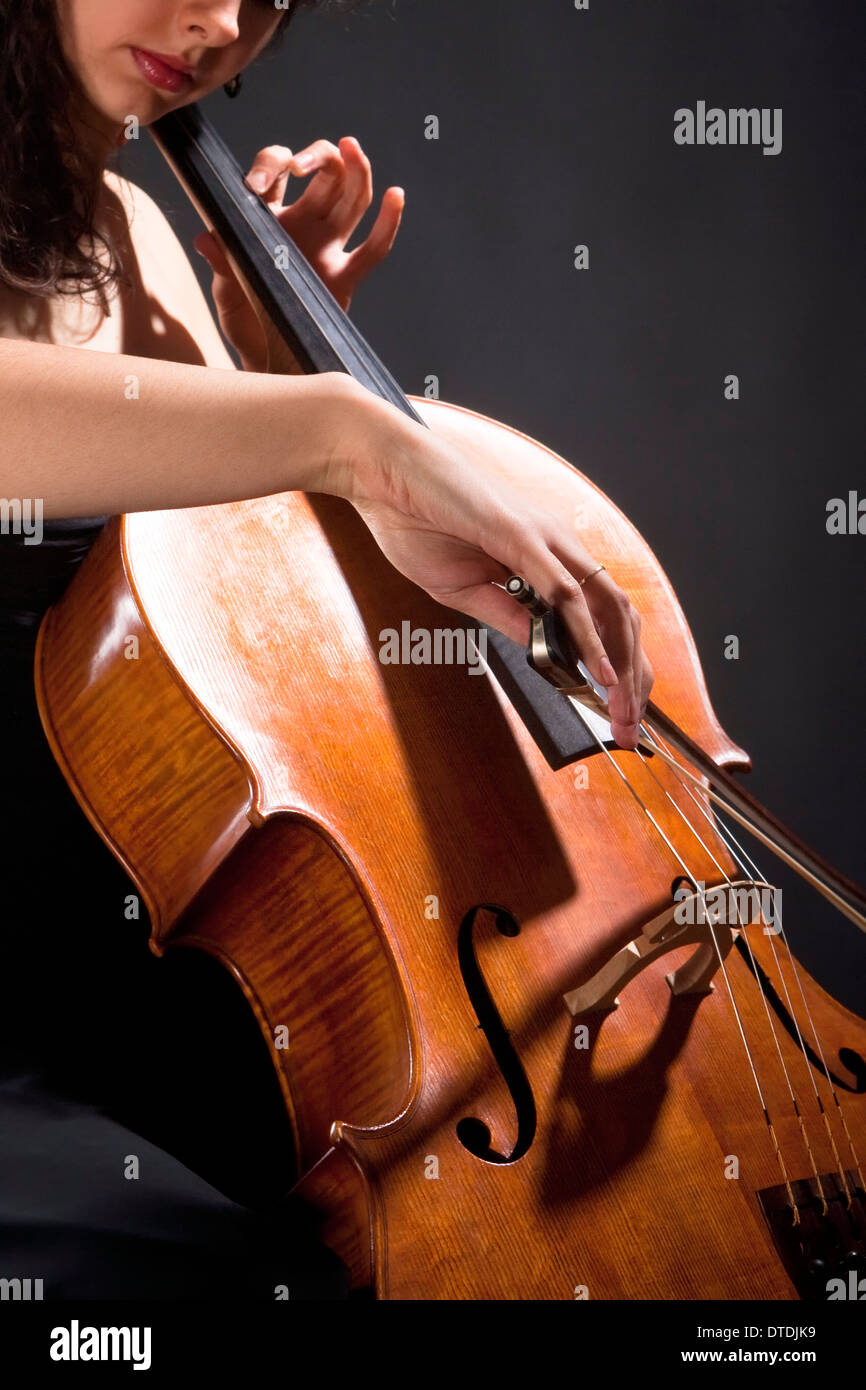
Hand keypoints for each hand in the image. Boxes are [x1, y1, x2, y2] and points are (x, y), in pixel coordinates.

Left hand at [195, 136, 403, 372]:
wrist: (264, 360)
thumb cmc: (244, 323)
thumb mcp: (226, 294)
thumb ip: (221, 266)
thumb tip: (206, 240)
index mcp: (268, 219)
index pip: (275, 171)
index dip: (269, 166)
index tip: (255, 187)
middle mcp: (302, 225)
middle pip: (324, 173)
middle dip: (320, 156)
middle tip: (304, 164)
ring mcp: (327, 248)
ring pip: (351, 198)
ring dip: (356, 170)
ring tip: (354, 148)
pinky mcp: (346, 278)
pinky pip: (373, 249)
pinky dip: (388, 222)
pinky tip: (395, 195)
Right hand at [333, 394, 653, 748]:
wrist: (380, 470)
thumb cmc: (414, 517)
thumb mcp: (464, 589)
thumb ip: (508, 618)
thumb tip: (544, 652)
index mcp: (544, 554)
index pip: (600, 615)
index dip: (618, 664)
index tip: (618, 709)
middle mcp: (557, 544)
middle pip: (619, 615)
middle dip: (633, 675)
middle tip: (631, 726)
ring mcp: (545, 538)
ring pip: (606, 607)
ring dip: (621, 665)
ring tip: (624, 709)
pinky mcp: (522, 537)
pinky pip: (566, 595)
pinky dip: (589, 638)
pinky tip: (600, 672)